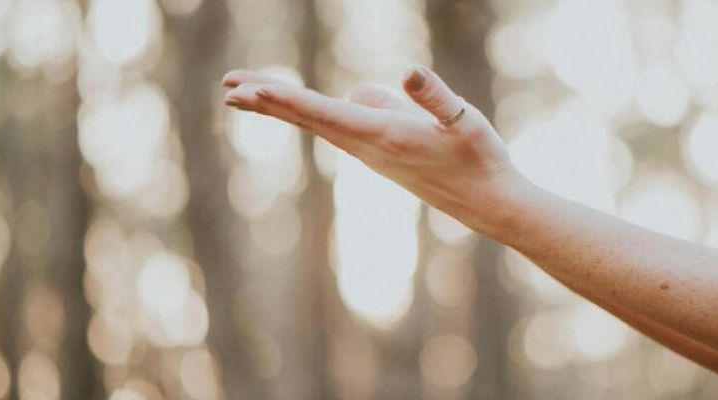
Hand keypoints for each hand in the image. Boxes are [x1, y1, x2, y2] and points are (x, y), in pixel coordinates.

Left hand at [222, 66, 531, 233]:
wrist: (489, 203)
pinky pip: (335, 127)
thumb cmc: (481, 159)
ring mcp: (371, 153)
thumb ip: (435, 97)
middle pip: (308, 118)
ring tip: (246, 93)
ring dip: (282, 107)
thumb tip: (407, 73)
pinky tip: (307, 106)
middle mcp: (369, 147)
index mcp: (384, 134)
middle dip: (267, 101)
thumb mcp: (465, 121)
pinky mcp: (379, 154)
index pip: (324, 112)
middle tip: (227, 88)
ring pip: (318, 123)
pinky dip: (308, 114)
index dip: (285, 99)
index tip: (250, 90)